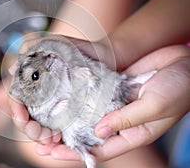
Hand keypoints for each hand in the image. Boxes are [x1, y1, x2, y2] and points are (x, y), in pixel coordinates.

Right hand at [8, 35, 113, 144]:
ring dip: (39, 137)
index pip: (17, 98)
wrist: (108, 57)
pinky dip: (53, 138)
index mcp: (34, 81)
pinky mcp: (69, 114)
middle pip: (25, 117)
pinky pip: (56, 130)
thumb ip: (32, 50)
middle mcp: (41, 95)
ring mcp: (54, 106)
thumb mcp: (56, 44)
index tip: (22, 117)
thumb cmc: (81, 49)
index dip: (16, 109)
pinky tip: (57, 140)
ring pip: (38, 126)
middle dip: (28, 128)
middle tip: (39, 134)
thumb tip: (11, 70)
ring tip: (50, 140)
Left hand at [33, 45, 189, 161]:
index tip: (51, 154)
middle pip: (87, 131)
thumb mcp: (154, 107)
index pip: (100, 148)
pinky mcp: (112, 86)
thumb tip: (97, 132)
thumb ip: (126, 119)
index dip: (76, 152)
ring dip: (67, 115)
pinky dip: (76, 93)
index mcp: (132, 133)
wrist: (185, 62)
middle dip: (65, 136)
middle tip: (40, 137)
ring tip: (44, 116)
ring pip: (86, 112)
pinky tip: (60, 90)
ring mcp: (114, 102)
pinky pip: (91, 91)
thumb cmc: (179, 88)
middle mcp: (119, 119)